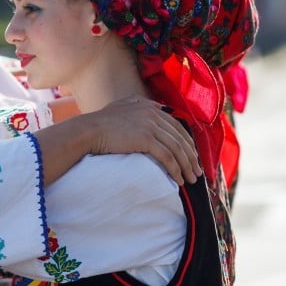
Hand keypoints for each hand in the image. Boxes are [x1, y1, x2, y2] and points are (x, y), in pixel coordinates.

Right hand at [83, 95, 201, 183]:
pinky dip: (175, 169)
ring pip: (177, 149)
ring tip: (191, 179)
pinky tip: (178, 179)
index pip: (177, 126)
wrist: (89, 130)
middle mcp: (154, 114)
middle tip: (197, 172)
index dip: (187, 143)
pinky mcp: (146, 139)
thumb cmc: (101, 122)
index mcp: (150, 107)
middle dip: (192, 157)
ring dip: (187, 166)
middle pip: (181, 138)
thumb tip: (155, 107)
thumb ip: (139, 105)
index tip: (192, 157)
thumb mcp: (122, 107)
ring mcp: (151, 126)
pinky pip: (167, 157)